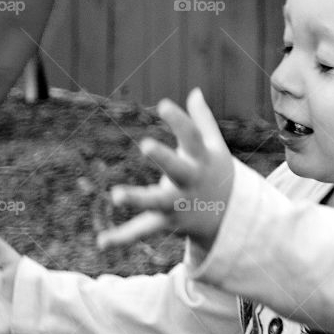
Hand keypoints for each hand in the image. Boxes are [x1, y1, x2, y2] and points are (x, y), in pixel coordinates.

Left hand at [97, 88, 233, 251]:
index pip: (192, 138)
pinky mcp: (167, 221)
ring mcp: (179, 203)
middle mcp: (190, 181)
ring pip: (156, 202)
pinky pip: (144, 229)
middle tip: (146, 145)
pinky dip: (123, 237)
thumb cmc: (216, 174)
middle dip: (164, 158)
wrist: (231, 220)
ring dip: (137, 198)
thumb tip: (195, 92)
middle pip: (178, 169)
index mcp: (201, 160)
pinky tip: (102, 242)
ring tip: (116, 195)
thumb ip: (203, 121)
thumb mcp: (215, 148)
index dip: (179, 121)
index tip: (163, 105)